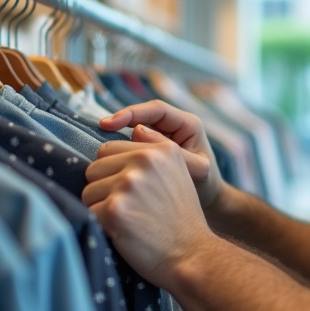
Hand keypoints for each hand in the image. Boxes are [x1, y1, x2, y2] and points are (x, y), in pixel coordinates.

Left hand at [83, 128, 214, 286]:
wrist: (193, 255)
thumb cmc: (180, 221)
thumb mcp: (175, 176)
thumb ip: (147, 160)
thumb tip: (106, 157)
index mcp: (160, 149)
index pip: (108, 150)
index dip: (113, 173)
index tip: (130, 193)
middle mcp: (144, 160)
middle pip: (94, 168)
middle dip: (103, 189)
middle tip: (128, 209)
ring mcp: (128, 184)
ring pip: (88, 191)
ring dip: (100, 208)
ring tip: (127, 221)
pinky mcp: (115, 209)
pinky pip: (88, 213)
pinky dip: (100, 226)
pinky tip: (123, 233)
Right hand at [100, 101, 226, 211]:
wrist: (208, 200)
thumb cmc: (205, 185)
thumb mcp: (196, 170)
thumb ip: (172, 153)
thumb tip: (138, 131)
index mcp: (188, 125)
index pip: (157, 110)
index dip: (132, 112)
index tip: (110, 123)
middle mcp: (174, 126)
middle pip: (143, 115)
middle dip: (122, 120)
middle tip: (101, 128)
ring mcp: (162, 137)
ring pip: (136, 127)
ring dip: (119, 132)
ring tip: (103, 141)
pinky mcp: (153, 148)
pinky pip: (135, 142)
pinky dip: (122, 147)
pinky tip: (109, 155)